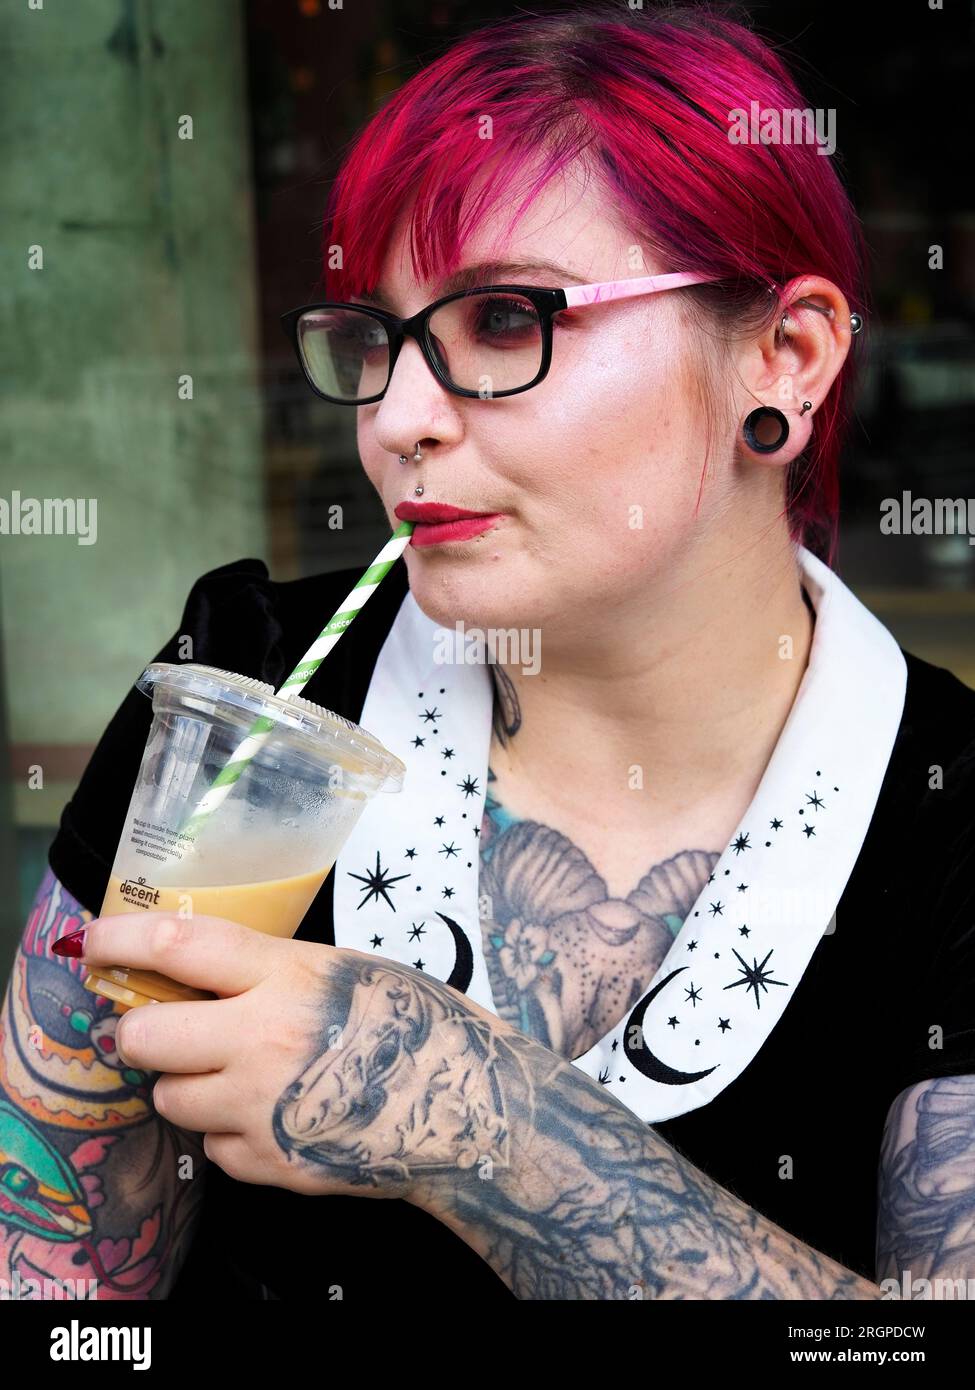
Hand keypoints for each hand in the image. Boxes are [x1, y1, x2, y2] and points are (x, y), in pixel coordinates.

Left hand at [69, 912, 513, 1200]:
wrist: (470, 1108)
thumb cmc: (417, 1025)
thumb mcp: (345, 970)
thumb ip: (271, 971)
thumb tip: (195, 971)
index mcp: (288, 979)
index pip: (179, 946)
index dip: (121, 939)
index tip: (93, 940)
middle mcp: (264, 1041)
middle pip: (146, 1036)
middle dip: (138, 1031)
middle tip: (154, 1029)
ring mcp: (264, 1109)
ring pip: (169, 1099)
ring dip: (185, 1086)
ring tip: (232, 1076)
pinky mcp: (271, 1164)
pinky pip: (212, 1147)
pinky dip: (229, 1132)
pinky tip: (272, 1115)